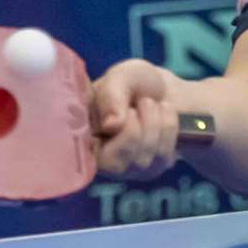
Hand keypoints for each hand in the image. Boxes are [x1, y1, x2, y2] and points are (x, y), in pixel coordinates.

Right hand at [89, 58, 182, 180]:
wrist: (169, 91)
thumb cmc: (138, 83)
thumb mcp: (122, 76)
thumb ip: (112, 94)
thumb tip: (111, 126)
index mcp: (80, 134)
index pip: (78, 151)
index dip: (103, 128)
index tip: (122, 107)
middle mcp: (97, 157)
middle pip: (115, 157)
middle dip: (135, 119)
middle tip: (138, 103)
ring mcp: (125, 168)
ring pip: (142, 154)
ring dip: (154, 119)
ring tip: (151, 106)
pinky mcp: (150, 171)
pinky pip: (164, 152)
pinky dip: (168, 125)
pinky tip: (162, 116)